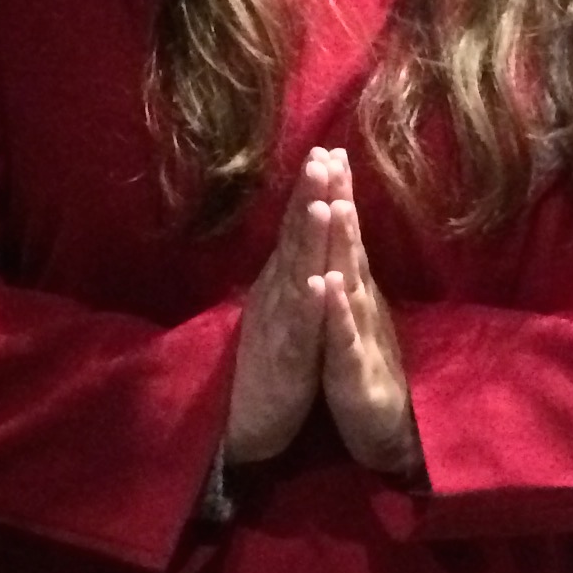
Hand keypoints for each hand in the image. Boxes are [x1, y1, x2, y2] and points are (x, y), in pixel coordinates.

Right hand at [224, 148, 341, 465]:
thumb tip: (296, 236)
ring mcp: (281, 326)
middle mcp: (278, 296)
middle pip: (296, 240)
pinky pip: (301, 330)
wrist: (245, 421)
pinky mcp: (288, 360)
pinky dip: (309, 305)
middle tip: (322, 155)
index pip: (299, 229)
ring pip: (297, 276)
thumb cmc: (270, 366)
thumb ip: (288, 273)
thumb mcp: (282, 310)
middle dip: (310, 198)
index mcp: (282, 284)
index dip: (312, 191)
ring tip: (321, 203)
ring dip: (308, 240)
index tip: (327, 150)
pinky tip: (319, 281)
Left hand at [309, 152, 423, 480]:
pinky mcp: (353, 371)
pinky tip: (330, 284)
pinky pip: (342, 337)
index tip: (326, 149)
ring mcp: (360, 335)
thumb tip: (341, 241)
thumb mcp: (351, 318)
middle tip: (333, 155)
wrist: (385, 432)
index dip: (336, 194)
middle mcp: (361, 305)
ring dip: (344, 244)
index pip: (343, 237)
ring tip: (335, 204)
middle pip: (349, 246)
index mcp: (354, 293)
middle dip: (340, 200)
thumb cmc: (364, 372)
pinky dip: (337, 310)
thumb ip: (349, 278)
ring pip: (351, 283)